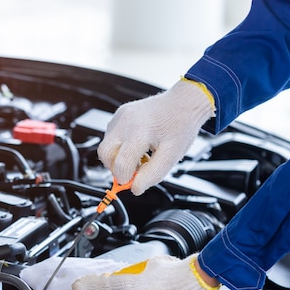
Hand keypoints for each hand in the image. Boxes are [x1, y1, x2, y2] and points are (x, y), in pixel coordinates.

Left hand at [72, 254, 219, 289]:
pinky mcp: (137, 283)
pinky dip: (113, 271)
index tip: (67, 280)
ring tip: (89, 268)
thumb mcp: (125, 284)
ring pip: (106, 283)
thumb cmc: (160, 286)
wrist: (186, 278)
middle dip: (86, 281)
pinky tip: (111, 267)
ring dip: (99, 275)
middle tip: (77, 270)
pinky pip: (119, 277)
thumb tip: (77, 288)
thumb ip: (99, 286)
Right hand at [98, 79, 214, 194]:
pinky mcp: (118, 115)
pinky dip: (120, 148)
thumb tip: (135, 188)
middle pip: (105, 154)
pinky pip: (111, 137)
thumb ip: (152, 175)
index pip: (121, 164)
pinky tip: (137, 146)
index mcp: (140, 130)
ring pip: (106, 146)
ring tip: (140, 157)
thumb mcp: (172, 156)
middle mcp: (125, 121)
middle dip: (115, 168)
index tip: (133, 182)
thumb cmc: (181, 125)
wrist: (184, 102)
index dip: (125, 178)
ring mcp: (120, 116)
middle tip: (134, 171)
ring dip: (118, 158)